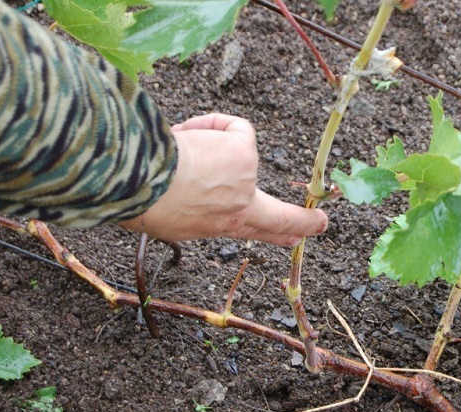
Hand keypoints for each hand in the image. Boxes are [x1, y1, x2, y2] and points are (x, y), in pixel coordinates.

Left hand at [119, 113, 327, 244]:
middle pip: (280, 218)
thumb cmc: (140, 201)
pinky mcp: (245, 153)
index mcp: (217, 226)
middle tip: (320, 223)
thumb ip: (187, 205)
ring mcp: (245, 180)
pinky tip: (191, 132)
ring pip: (238, 150)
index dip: (277, 235)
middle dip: (303, 222)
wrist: (141, 185)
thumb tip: (187, 184)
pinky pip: (235, 127)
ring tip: (176, 152)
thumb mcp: (164, 215)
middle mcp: (237, 209)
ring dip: (206, 142)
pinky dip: (214, 123)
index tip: (294, 238)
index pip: (252, 232)